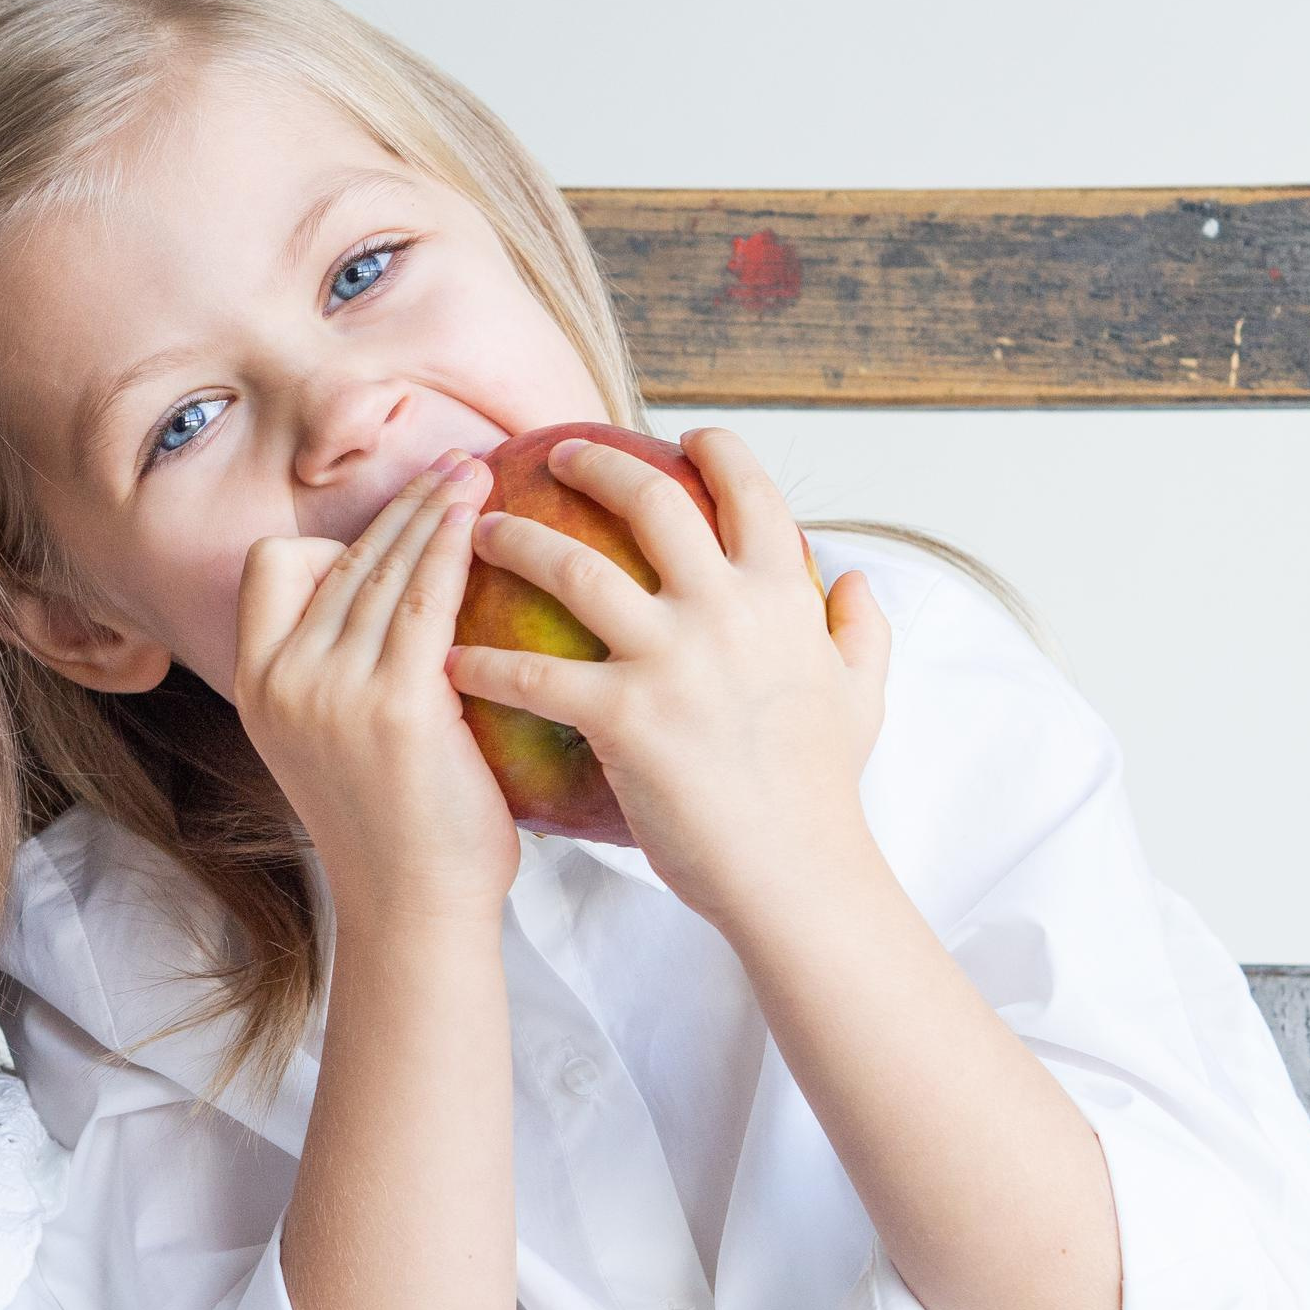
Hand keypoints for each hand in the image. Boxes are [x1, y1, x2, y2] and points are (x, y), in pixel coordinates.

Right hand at [235, 449, 520, 925]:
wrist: (412, 910)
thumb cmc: (395, 831)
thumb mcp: (330, 741)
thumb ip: (341, 669)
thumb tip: (396, 599)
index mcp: (256, 686)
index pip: (273, 566)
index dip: (334, 537)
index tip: (394, 524)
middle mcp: (281, 680)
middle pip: (339, 555)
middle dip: (402, 503)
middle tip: (456, 466)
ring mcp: (330, 690)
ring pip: (383, 563)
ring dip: (434, 507)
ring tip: (477, 474)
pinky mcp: (392, 704)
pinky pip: (424, 596)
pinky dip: (453, 543)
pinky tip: (484, 515)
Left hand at [445, 426, 889, 924]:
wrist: (797, 874)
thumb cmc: (821, 792)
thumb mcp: (861, 697)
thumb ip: (859, 629)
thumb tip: (854, 579)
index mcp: (783, 597)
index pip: (750, 490)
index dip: (714, 449)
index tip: (679, 435)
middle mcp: (727, 610)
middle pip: (649, 500)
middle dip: (593, 462)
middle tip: (551, 453)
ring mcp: (672, 659)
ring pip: (574, 568)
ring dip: (515, 541)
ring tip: (478, 534)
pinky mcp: (623, 716)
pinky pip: (533, 676)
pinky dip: (483, 666)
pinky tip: (448, 661)